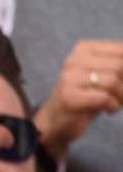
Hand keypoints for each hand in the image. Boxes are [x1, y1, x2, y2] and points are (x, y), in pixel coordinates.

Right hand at [35, 39, 122, 160]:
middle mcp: (73, 60)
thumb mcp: (103, 75)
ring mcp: (68, 78)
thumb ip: (118, 66)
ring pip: (112, 81)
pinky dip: (113, 106)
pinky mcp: (69, 97)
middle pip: (119, 66)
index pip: (121, 50)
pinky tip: (108, 110)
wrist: (55, 122)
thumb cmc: (85, 97)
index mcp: (83, 49)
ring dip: (122, 97)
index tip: (122, 84)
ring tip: (117, 104)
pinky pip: (104, 98)